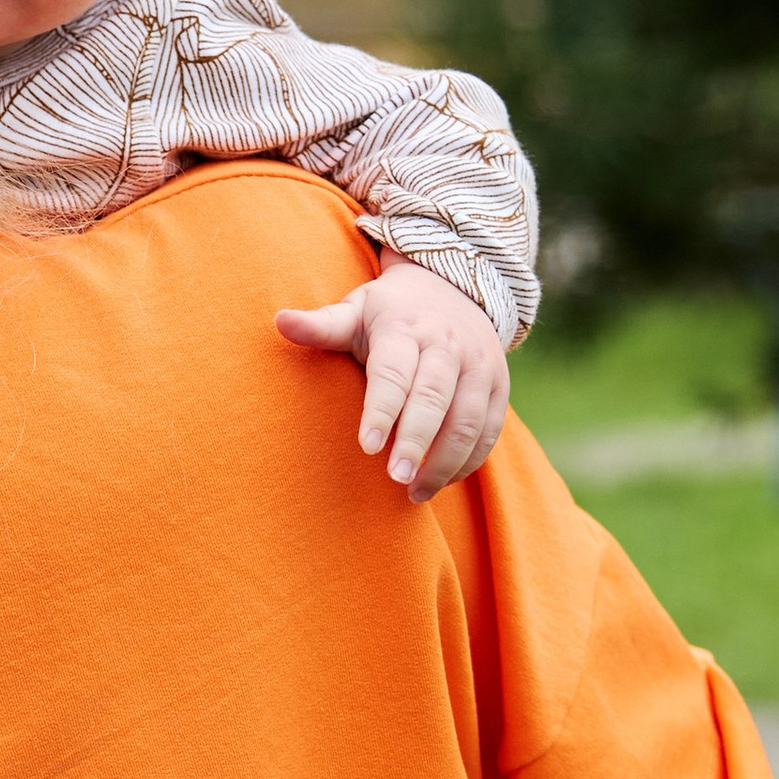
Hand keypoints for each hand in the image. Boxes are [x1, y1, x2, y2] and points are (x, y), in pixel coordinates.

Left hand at [274, 253, 509, 499]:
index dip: (381, 410)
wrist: (455, 286)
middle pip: (434, 398)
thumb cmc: (390, 311)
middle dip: (416, 441)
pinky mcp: (499, 384)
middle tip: (395, 478)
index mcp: (405, 328)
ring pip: (468, 419)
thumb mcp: (356, 310)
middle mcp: (447, 345)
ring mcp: (479, 365)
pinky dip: (469, 459)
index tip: (367, 447)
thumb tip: (280, 321)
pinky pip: (489, 428)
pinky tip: (443, 481)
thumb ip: (322, 325)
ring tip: (415, 493)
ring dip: (445, 461)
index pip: (394, 372)